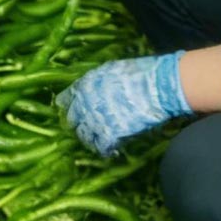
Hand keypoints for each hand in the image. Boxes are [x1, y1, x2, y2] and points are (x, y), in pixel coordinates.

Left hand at [56, 53, 190, 156]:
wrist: (156, 87)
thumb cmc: (138, 73)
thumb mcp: (111, 70)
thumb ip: (98, 82)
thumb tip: (95, 88)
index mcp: (84, 86)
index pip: (65, 99)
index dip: (68, 106)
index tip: (71, 110)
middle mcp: (85, 104)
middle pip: (72, 120)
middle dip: (78, 124)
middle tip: (85, 128)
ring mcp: (96, 121)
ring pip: (84, 136)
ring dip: (90, 139)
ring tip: (98, 141)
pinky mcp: (110, 135)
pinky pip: (102, 147)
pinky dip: (106, 150)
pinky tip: (111, 150)